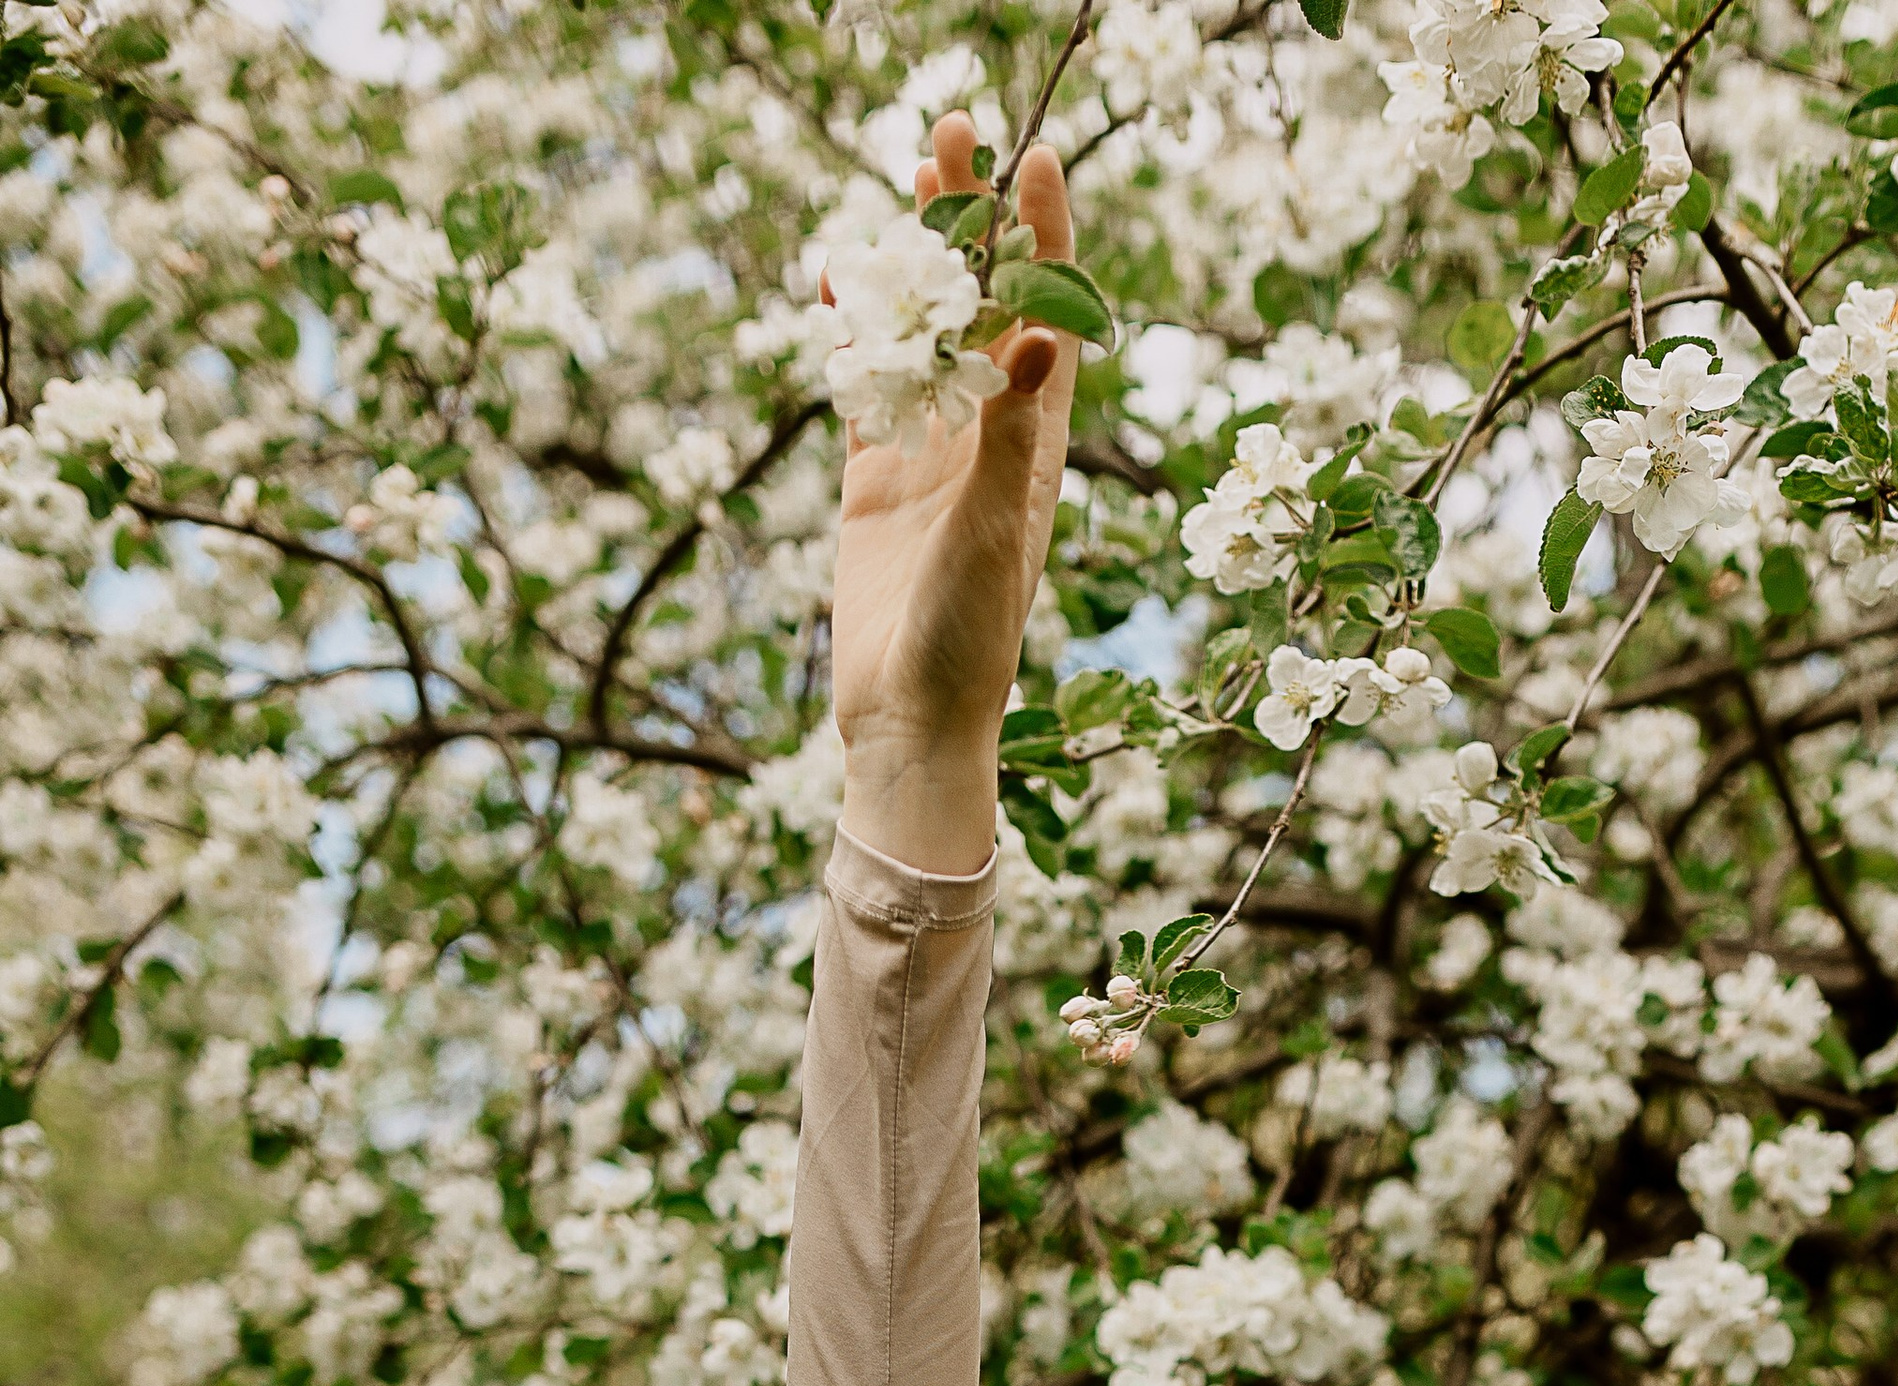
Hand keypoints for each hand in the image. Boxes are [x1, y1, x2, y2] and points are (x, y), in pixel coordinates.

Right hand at [828, 114, 1080, 866]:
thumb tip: (1043, 333)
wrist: (907, 725)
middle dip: (970, 223)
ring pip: (922, 334)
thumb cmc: (970, 641)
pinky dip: (852, 335)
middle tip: (951, 134)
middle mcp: (990, 441)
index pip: (1048, 317)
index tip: (1033, 159)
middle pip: (982, 306)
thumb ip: (1013, 435)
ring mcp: (930, 456)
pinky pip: (863, 388)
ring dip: (913, 262)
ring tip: (903, 181)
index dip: (1045, 238)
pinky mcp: (874, 483)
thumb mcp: (996, 532)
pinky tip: (835, 280)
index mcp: (1037, 448)